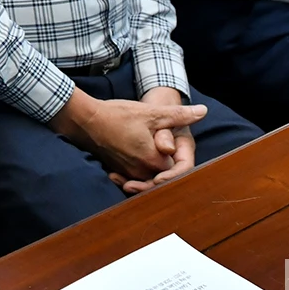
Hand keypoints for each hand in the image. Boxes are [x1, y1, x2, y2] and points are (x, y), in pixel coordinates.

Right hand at [52, 88, 206, 185]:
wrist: (85, 120)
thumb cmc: (117, 115)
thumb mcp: (151, 112)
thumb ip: (179, 114)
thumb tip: (202, 111)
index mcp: (153, 159)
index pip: (178, 169)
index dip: (183, 160)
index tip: (179, 148)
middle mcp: (142, 171)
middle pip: (165, 176)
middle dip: (170, 168)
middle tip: (169, 150)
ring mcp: (128, 173)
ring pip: (150, 178)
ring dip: (156, 170)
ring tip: (156, 153)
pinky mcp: (118, 171)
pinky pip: (135, 177)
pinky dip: (140, 172)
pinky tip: (140, 155)